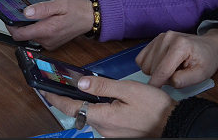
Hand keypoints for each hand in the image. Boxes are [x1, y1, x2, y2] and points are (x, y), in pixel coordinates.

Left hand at [6, 0, 93, 49]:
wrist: (91, 18)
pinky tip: (43, 19)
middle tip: (23, 11)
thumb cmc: (78, 10)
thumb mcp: (60, 4)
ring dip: (30, 26)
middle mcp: (47, 40)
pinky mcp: (53, 43)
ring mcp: (50, 43)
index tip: (8, 18)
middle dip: (20, 24)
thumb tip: (26, 12)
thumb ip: (42, 9)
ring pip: (31, 36)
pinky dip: (37, 29)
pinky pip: (39, 37)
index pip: (19, 34)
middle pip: (24, 35)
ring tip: (36, 14)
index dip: (10, 26)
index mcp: (47, 30)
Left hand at [41, 76, 176, 137]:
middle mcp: (103, 128)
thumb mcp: (129, 89)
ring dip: (89, 104)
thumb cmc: (155, 107)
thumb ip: (103, 86)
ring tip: (91, 90)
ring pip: (92, 116)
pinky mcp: (117, 134)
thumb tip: (81, 83)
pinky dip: (100, 109)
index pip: (71, 107)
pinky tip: (109, 101)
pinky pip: (102, 120)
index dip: (55, 98)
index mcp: (104, 117)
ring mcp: (110, 133)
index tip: (44, 90)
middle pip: (80, 112)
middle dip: (73, 99)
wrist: (172, 123)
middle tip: (66, 85)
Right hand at [136, 29, 217, 88]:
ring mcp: (160, 37)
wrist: (209, 46)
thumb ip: (184, 80)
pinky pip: (142, 59)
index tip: (152, 96)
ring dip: (156, 71)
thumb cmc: (206, 60)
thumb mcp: (201, 74)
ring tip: (172, 68)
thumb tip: (167, 82)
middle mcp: (167, 38)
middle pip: (153, 69)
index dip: (156, 85)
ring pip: (146, 65)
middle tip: (177, 74)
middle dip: (163, 78)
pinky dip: (150, 66)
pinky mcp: (154, 40)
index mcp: (180, 46)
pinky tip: (163, 65)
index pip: (162, 70)